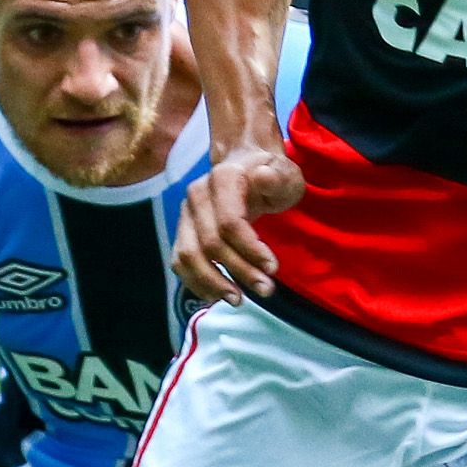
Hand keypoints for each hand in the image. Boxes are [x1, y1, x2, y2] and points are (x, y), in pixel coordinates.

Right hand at [173, 147, 305, 302]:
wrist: (245, 167)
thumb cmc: (271, 175)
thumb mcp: (285, 174)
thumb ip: (278, 178)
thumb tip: (264, 176)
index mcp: (223, 178)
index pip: (229, 222)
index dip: (250, 249)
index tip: (273, 268)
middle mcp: (197, 195)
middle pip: (210, 243)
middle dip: (238, 271)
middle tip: (266, 290)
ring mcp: (186, 214)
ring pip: (189, 256)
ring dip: (212, 283)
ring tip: (238, 299)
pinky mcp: (182, 231)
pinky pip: (180, 262)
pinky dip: (196, 282)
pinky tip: (217, 295)